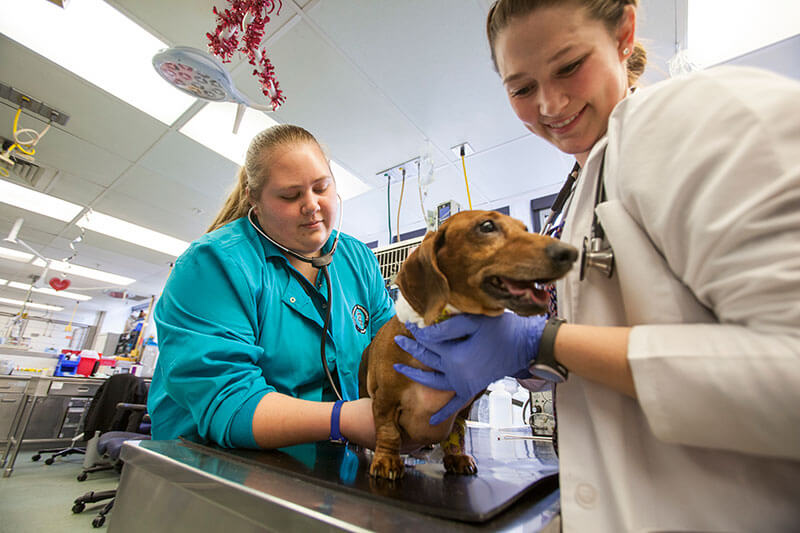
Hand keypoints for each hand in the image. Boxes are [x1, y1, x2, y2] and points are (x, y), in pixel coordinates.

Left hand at [394, 312, 546, 424]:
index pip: (427, 342)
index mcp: (454, 357)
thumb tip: (425, 330)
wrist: (525, 346)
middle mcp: (456, 374)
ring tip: (399, 367)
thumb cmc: (501, 330)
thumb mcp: (473, 322)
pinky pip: (454, 404)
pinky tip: (433, 419)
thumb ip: (447, 327)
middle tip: (399, 340)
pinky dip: (443, 412)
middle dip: (411, 349)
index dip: (416, 332)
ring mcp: (463, 384)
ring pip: (432, 381)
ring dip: (415, 375)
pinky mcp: (472, 388)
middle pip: (426, 360)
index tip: (407, 323)